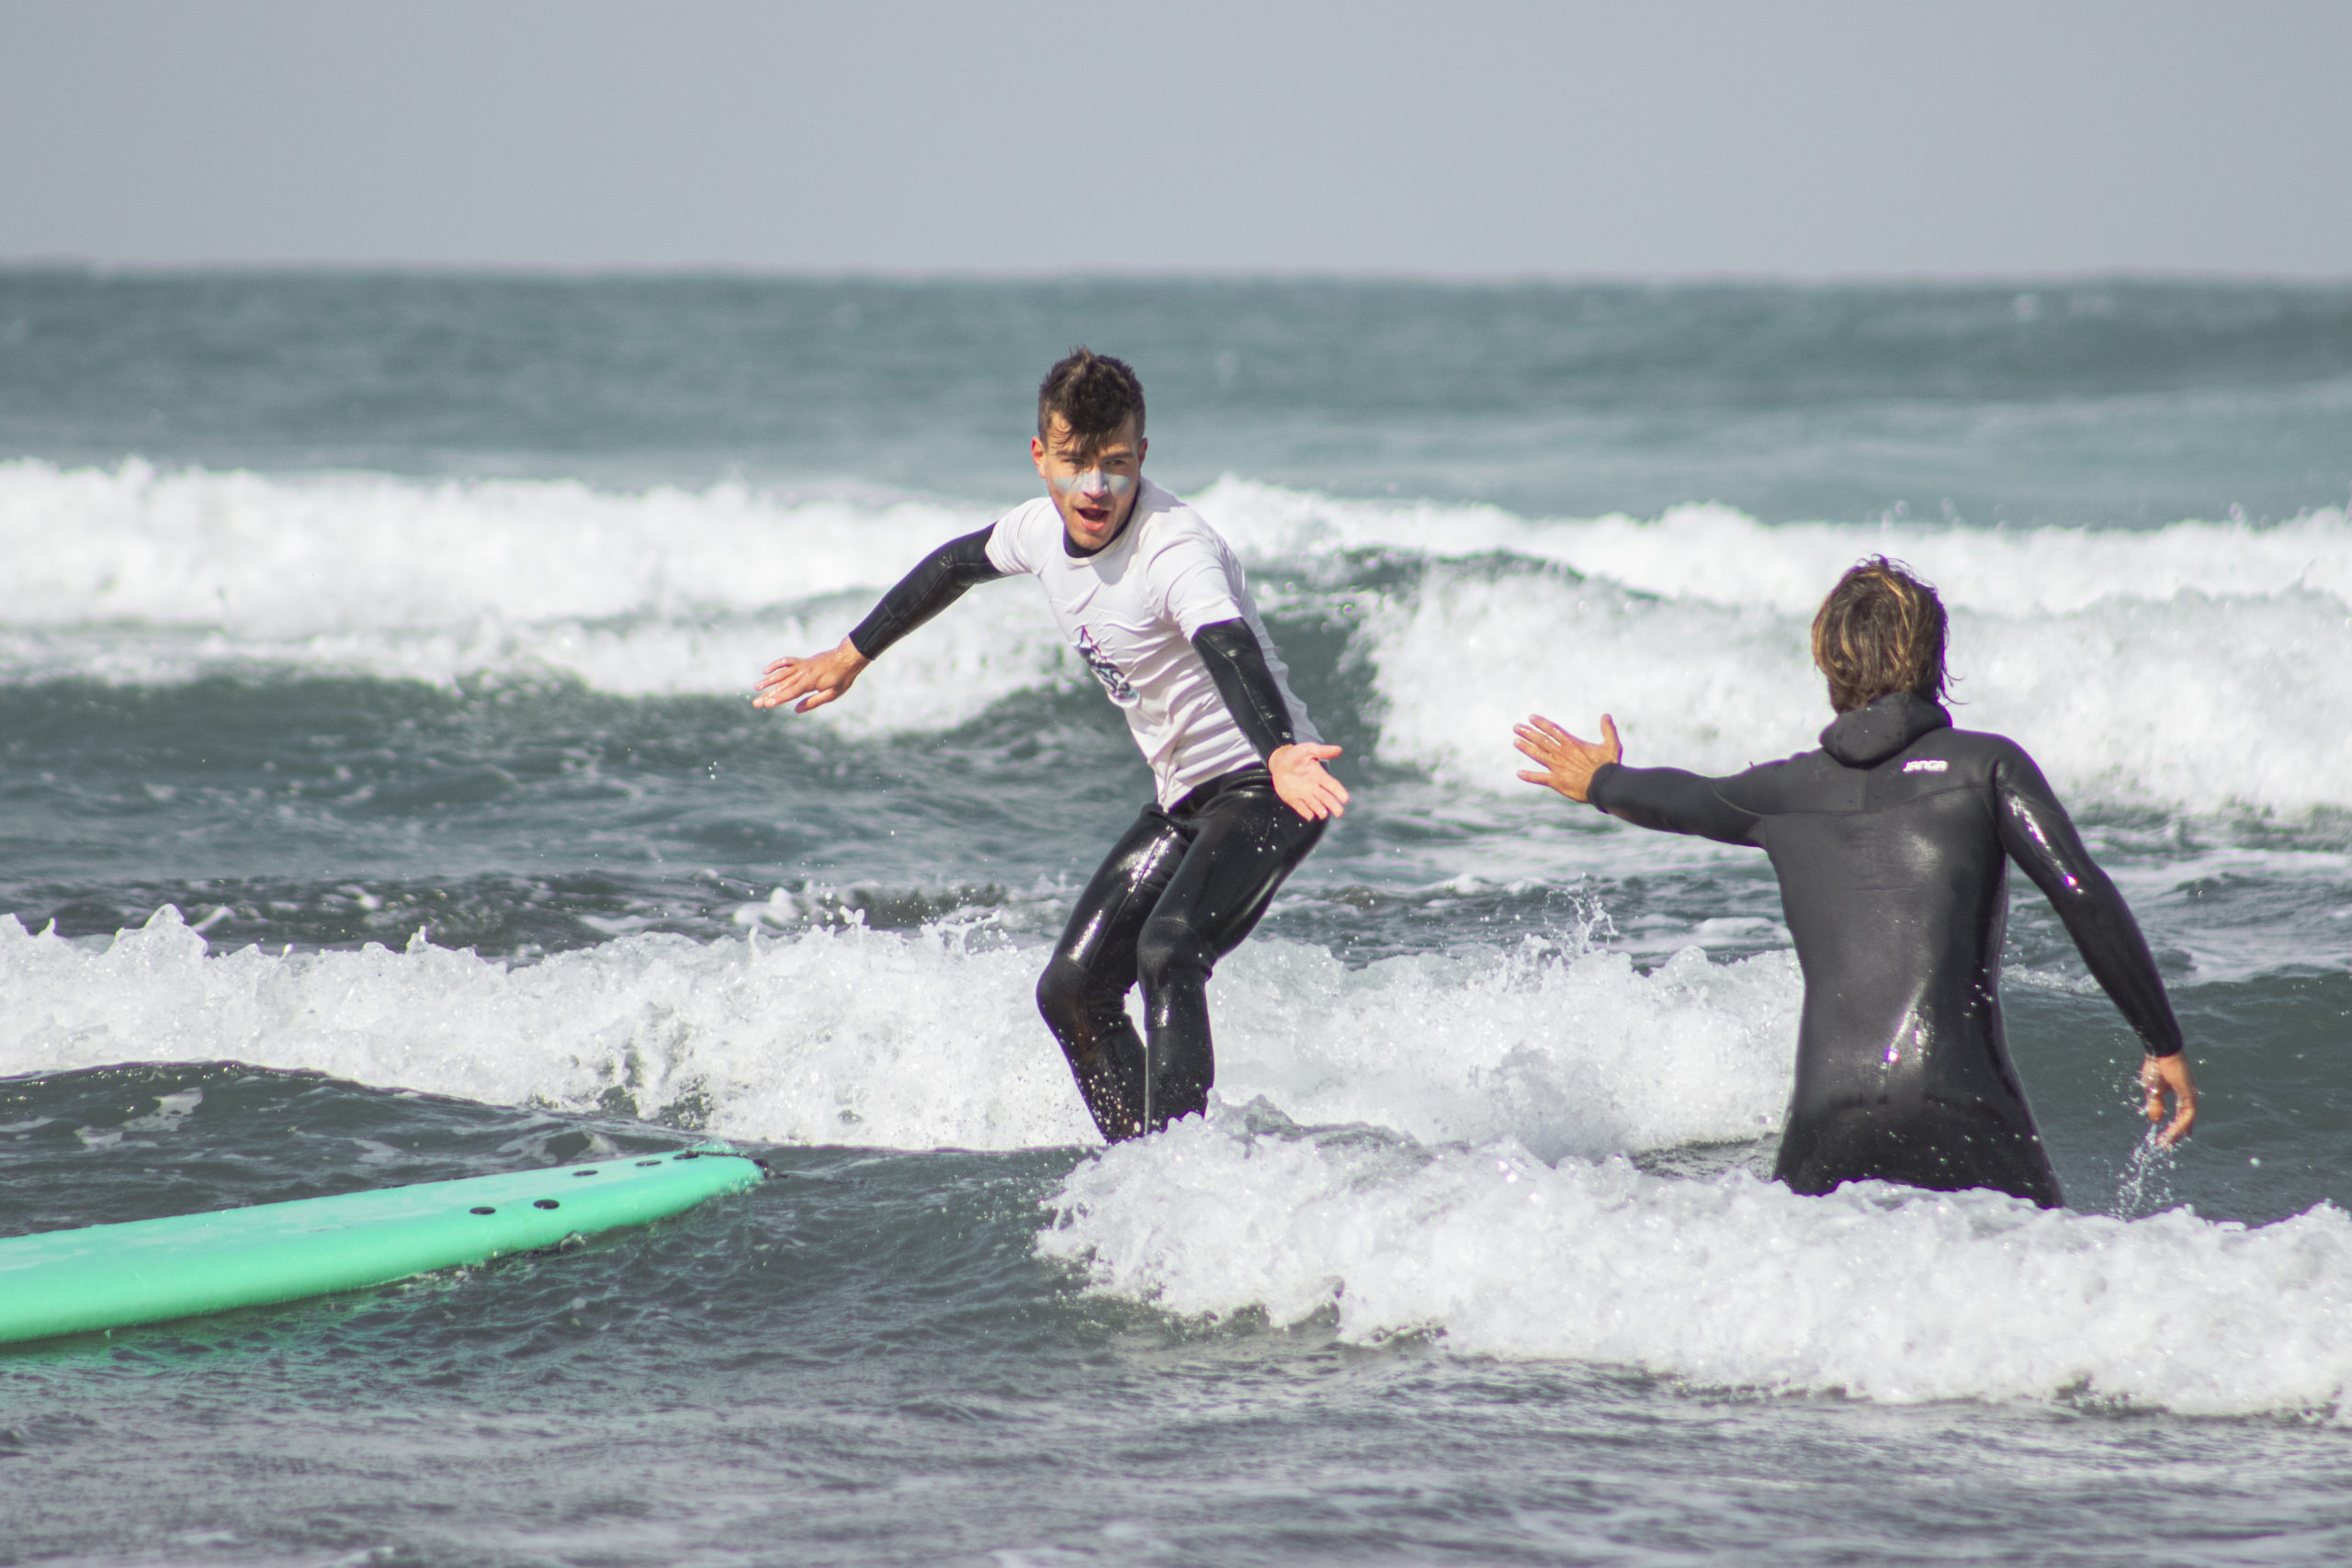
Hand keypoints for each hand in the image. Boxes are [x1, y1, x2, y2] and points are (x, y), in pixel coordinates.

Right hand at [753, 636, 870, 712]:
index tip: (767, 704)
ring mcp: (802, 665)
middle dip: (768, 694)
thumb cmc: (842, 678)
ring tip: (756, 687)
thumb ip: (813, 702)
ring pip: (782, 673)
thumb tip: (796, 710)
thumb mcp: (832, 694)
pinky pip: (786, 661)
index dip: (778, 699)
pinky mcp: (803, 661)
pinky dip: (776, 665)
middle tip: (755, 703)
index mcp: (811, 682)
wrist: (847, 657)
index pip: (791, 692)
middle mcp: (803, 673)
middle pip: (783, 685)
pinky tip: (766, 670)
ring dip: (768, 680)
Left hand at [1269, 742, 1347, 820]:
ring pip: (1314, 804)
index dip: (1339, 791)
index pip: (1332, 785)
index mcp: (1320, 776)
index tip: (1346, 799)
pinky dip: (1305, 812)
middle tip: (1340, 813)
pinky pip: (1300, 807)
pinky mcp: (1293, 799)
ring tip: (1324, 814)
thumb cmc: (1296, 755)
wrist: (1279, 762)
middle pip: (1326, 798)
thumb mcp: (1308, 750)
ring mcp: (1304, 794)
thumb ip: (1322, 751)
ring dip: (1319, 809)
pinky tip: (1310, 816)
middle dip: (1333, 805)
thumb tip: (1339, 749)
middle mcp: (1314, 787)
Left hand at [1514, 713, 1622, 802]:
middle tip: (1516, 727)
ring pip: (1537, 755)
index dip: (1541, 723)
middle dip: (1528, 732)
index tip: (1531, 718)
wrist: (1604, 785)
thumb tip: (1606, 715)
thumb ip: (1608, 730)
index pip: (1553, 730)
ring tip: (1515, 741)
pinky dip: (1529, 776)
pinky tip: (1519, 774)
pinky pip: (1539, 778)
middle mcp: (1561, 753)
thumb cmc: (1608, 766)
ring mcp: (1557, 767)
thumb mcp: (1611, 745)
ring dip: (1526, 748)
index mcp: (1572, 744)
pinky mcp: (1556, 781)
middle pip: (1541, 740)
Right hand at [2141, 1052, 2196, 1145]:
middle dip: (2176, 1133)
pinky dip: (2180, 1125)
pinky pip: (2187, 1114)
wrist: (2159, 1052)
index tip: (2166, 1138)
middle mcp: (2188, 1096)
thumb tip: (2156, 1121)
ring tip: (2167, 1142)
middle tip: (2167, 1145)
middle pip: (2185, 1119)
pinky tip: (2172, 1132)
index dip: (2174, 1126)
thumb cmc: (2155, 1067)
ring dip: (2177, 1132)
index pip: (2181, 1114)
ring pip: (2187, 1119)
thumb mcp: (2152, 1090)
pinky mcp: (2190, 1094)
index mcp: (2180, 1093)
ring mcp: (2190, 1095)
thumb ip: (2155, 1105)